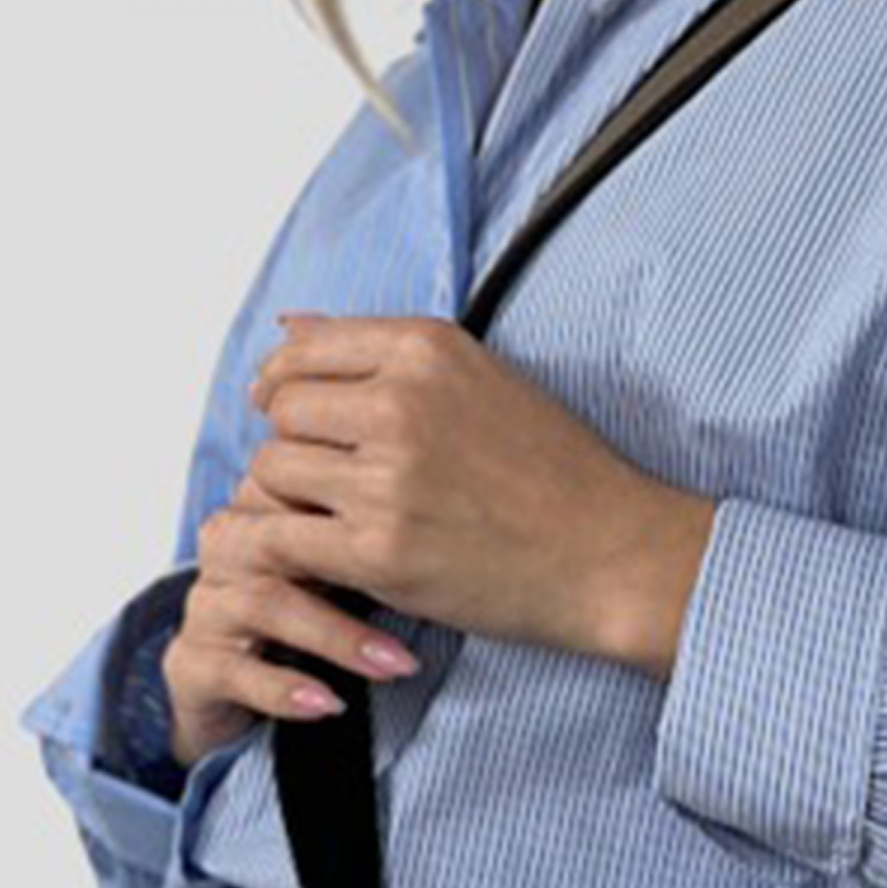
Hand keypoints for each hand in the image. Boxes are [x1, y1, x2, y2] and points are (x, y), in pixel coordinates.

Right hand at [159, 474, 424, 772]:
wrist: (248, 688)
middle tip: (428, 595)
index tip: (439, 532)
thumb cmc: (321, 615)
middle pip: (278, 531)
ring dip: (335, 636)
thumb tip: (475, 484)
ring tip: (397, 666)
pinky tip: (330, 704)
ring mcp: (210, 606)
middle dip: (351, 563)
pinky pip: (231, 671)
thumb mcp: (368, 565)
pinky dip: (283, 689)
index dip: (359, 509)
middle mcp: (234, 551)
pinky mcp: (196, 666)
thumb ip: (397, 525)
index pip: (301, 484)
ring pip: (262, 602)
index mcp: (272, 510)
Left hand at [243, 312, 715, 675]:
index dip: (285, 388)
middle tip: (327, 482)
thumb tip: (288, 327)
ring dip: (291, 499)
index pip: (303, 352)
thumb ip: (384, 353)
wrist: (612, 555)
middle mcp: (400, 403)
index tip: (296, 419)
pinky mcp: (380, 551)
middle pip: (283, 410)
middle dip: (295, 445)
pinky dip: (285, 550)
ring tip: (332, 520)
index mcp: (425, 350)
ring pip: (274, 470)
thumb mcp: (480, 378)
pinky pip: (283, 537)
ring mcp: (386, 479)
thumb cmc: (558, 473)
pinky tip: (319, 560)